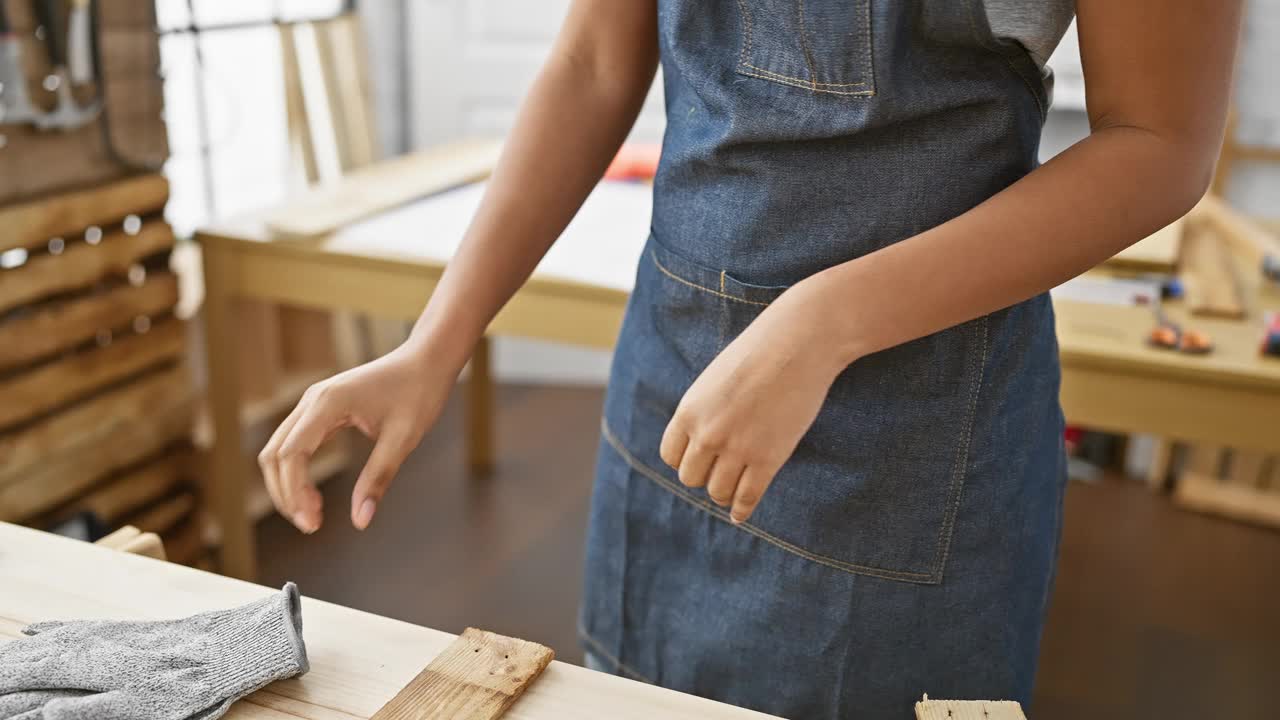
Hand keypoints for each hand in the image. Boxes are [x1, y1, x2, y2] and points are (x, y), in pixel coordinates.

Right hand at [258, 344, 455, 532]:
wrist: (426, 361)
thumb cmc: (419, 394)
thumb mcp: (403, 439)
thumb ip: (379, 477)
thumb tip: (361, 521)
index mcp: (328, 403)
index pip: (291, 454)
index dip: (295, 493)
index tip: (313, 523)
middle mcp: (312, 400)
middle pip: (275, 454)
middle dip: (285, 494)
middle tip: (311, 525)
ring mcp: (313, 403)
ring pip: (279, 450)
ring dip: (287, 485)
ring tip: (313, 514)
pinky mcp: (320, 410)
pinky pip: (294, 444)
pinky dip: (296, 472)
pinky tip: (314, 496)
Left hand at [659, 281, 850, 523]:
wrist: (799, 342)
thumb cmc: (760, 353)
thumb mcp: (717, 379)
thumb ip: (705, 410)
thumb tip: (702, 439)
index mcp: (689, 410)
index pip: (671, 456)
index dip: (685, 459)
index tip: (700, 458)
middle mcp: (707, 434)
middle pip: (692, 478)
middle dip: (705, 475)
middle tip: (721, 470)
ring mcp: (738, 449)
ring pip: (718, 492)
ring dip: (725, 492)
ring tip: (733, 488)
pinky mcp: (768, 459)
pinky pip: (747, 498)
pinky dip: (742, 510)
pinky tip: (741, 515)